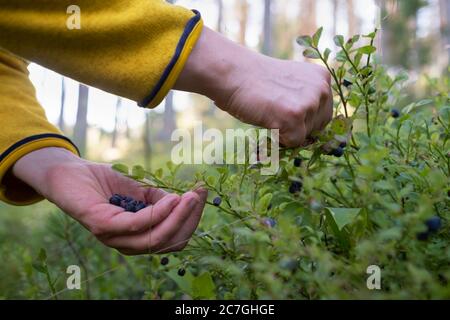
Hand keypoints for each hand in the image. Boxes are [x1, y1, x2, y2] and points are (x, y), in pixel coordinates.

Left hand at [12, 148, 207, 254]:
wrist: (70, 171)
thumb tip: (186, 202)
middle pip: (168, 242)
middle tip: (199, 195)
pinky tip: (170, 198)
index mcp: (138, 237)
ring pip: (155, 239)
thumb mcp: (142, 190)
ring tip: (189, 197)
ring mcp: (113, 237)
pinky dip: (158, 213)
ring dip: (178, 217)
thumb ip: (162, 200)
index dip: (191, 220)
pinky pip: (136, 225)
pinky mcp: (101, 226)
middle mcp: (127, 243)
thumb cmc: (106, 181)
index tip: (202, 195)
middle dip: (189, 219)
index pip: (173, 239)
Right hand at [175, 27, 332, 146]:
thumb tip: (315, 133)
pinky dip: (279, 138)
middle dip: (298, 127)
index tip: (283, 107)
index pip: (324, 113)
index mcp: (322, 78)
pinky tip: (267, 119)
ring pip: (306, 136)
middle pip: (319, 127)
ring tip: (270, 111)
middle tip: (275, 111)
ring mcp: (309, 102)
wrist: (234, 73)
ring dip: (287, 131)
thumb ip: (307, 99)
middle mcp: (322, 89)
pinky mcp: (295, 117)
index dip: (304, 119)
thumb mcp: (291, 85)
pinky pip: (293, 142)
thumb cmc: (256, 82)